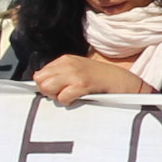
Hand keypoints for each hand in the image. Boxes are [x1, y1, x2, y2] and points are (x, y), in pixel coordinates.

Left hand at [31, 53, 145, 107]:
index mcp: (65, 60)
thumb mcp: (78, 71)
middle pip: (41, 81)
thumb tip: (39, 80)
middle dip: (49, 91)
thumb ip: (59, 74)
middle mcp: (68, 64)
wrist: (122, 81)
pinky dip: (68, 102)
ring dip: (57, 97)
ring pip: (48, 88)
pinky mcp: (82, 84)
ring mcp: (75, 73)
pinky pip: (62, 97)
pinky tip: (79, 98)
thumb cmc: (100, 79)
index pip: (40, 74)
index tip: (58, 89)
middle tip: (64, 94)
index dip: (46, 85)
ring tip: (71, 96)